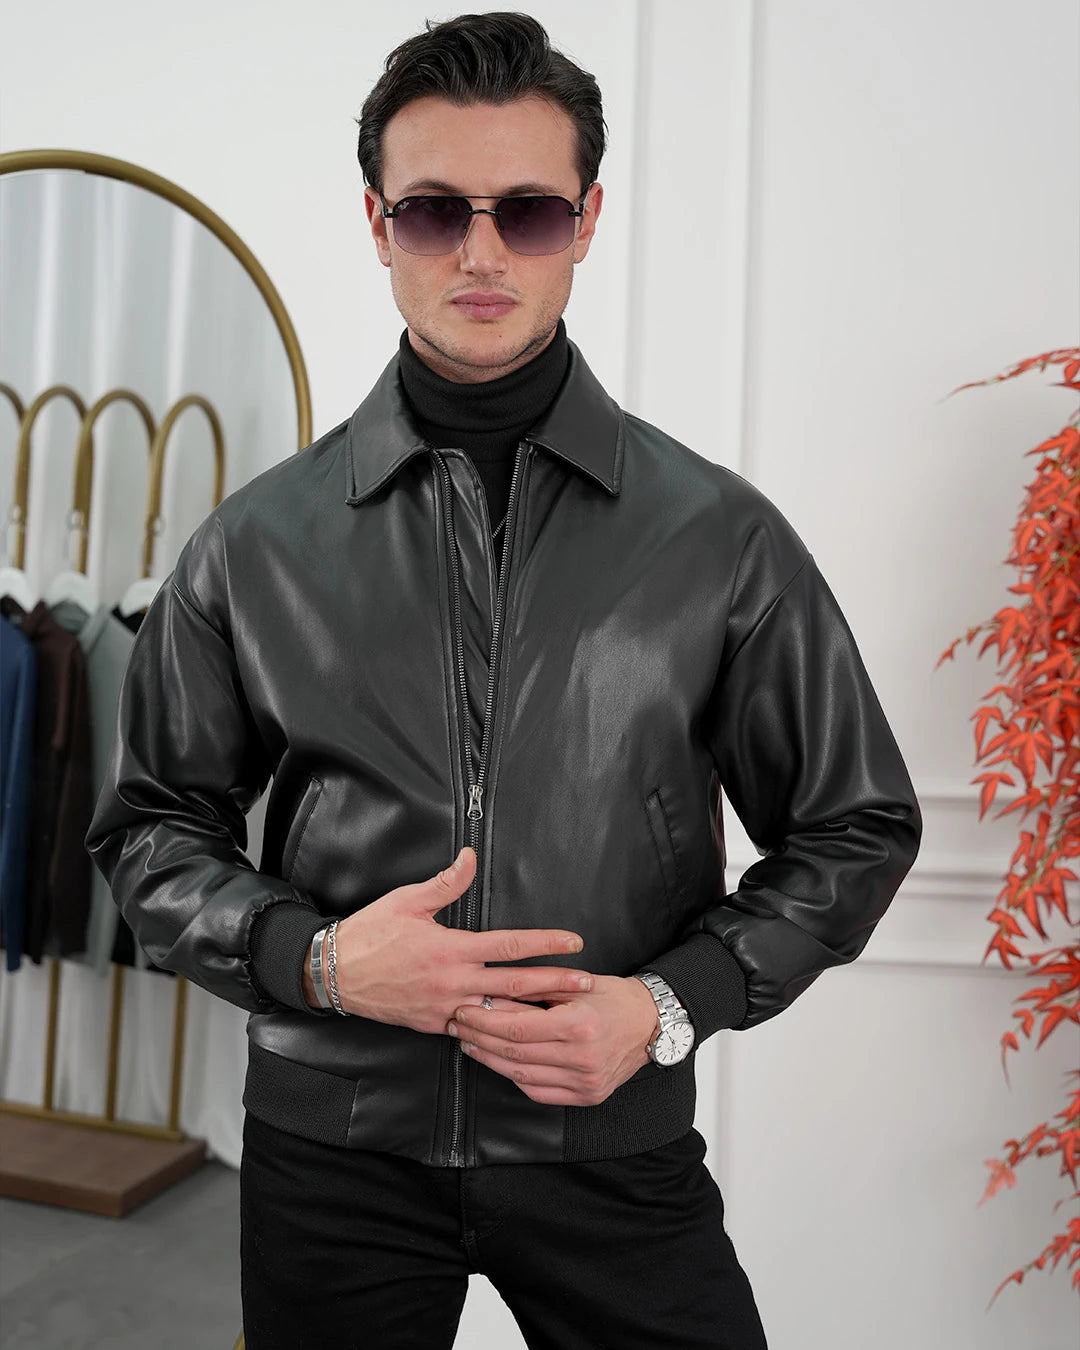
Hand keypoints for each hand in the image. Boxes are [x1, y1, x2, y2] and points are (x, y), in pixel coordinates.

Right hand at [327, 847, 591, 1033]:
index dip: (545, 943)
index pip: (510, 944)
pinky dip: (498, 1033)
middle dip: (555, 985)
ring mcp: (444, 1007)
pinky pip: (472, 1031)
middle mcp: (453, 981)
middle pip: (515, 985)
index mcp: (451, 948)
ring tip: (564, 1015)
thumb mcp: (407, 900)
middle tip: (587, 985)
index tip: (574, 942)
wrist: (334, 973)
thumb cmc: (371, 933)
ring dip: (534, 1015)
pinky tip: (520, 1035)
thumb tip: (470, 856)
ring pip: (499, 1016)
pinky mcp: (433, 1024)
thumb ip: (445, 882)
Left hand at [446, 974, 660, 1106]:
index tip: (463, 1010)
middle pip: (515, 1053)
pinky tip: (499, 1063)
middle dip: (479, 1038)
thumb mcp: (576, 983)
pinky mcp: (587, 1096)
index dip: (484, 1020)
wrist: (651, 1023)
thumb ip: (534, 990)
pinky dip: (516, 1077)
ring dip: (491, 1060)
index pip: (516, 1028)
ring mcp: (586, 1082)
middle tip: (457, 1026)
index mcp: (578, 1025)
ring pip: (522, 1075)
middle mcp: (582, 1057)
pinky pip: (540, 1092)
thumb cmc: (614, 997)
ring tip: (471, 1044)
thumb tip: (491, 994)